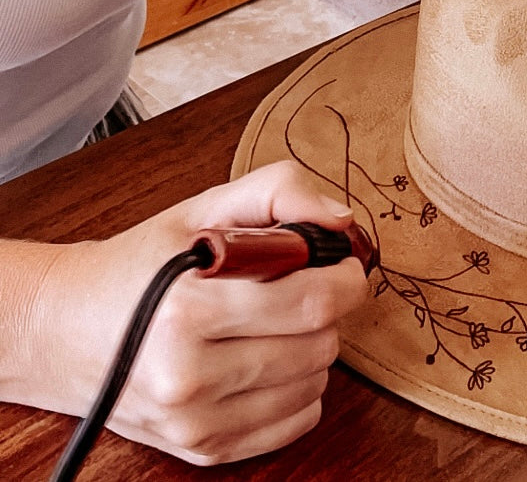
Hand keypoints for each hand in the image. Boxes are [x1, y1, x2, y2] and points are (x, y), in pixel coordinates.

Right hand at [39, 162, 367, 464]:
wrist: (66, 328)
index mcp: (188, 311)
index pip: (311, 302)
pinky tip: (268, 356)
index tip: (342, 264)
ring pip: (314, 384)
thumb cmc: (141, 265)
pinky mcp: (202, 450)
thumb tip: (341, 220)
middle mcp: (189, 376)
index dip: (345, 279)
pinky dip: (298, 387)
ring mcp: (195, 422)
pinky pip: (295, 421)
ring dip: (313, 347)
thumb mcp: (204, 208)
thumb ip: (278, 192)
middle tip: (302, 286)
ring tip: (276, 320)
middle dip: (327, 309)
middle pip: (319, 345)